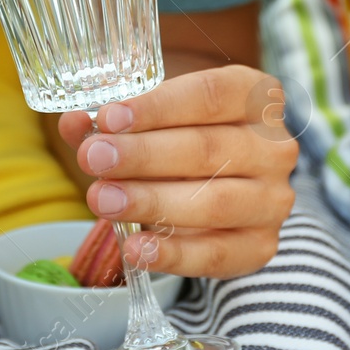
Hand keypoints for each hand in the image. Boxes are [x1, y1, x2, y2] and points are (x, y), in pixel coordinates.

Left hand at [56, 65, 298, 277]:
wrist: (213, 183)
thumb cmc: (178, 137)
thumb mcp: (149, 119)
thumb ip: (111, 121)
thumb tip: (74, 124)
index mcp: (255, 96)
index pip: (210, 95)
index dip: (157, 108)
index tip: (108, 117)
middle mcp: (275, 146)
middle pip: (209, 148)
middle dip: (144, 155)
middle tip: (94, 159)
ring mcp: (273, 199)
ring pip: (216, 201)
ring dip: (153, 202)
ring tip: (102, 200)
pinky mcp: (261, 245)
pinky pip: (218, 253)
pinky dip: (173, 254)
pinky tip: (135, 249)